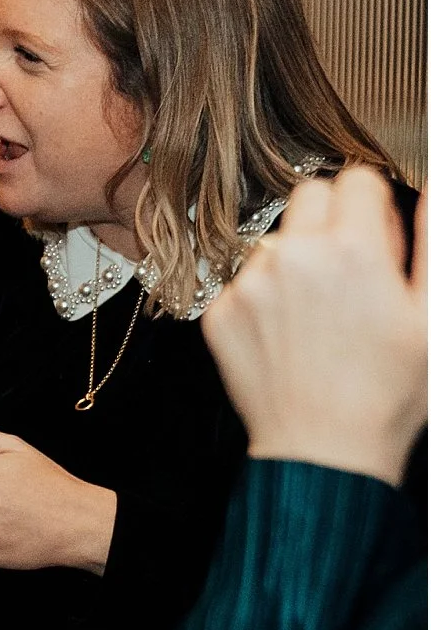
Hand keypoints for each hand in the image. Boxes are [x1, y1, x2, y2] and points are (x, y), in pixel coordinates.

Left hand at [205, 168, 426, 488]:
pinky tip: (291, 334)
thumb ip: (430, 242)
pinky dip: (265, 296)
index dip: (373, 203)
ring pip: (275, 239)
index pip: (354, 179)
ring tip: (321, 312)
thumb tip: (429, 190)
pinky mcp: (219, 312)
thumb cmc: (388, 392)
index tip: (378, 234)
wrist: (323, 450)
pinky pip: (244, 280)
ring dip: (298, 258)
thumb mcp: (430, 315)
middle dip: (333, 218)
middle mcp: (293, 257)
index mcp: (353, 250)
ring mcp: (250, 284)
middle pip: (309, 195)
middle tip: (352, 267)